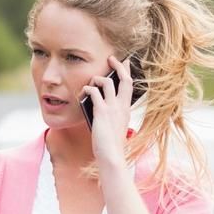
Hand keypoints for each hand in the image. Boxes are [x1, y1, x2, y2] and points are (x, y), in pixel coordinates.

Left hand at [81, 55, 133, 175]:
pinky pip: (94, 92)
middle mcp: (122, 106)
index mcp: (126, 109)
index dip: (126, 72)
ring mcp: (113, 108)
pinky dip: (87, 89)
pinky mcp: (101, 111)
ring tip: (91, 82)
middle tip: (111, 58)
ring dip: (97, 78)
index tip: (124, 62)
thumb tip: (96, 104)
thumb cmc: (110, 145)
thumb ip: (109, 114)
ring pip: (108, 82)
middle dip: (117, 65)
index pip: (129, 85)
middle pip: (124, 79)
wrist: (111, 155)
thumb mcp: (114, 126)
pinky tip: (83, 92)